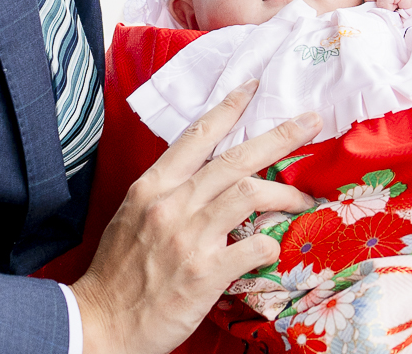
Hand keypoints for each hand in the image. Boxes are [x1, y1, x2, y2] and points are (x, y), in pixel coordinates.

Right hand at [70, 80, 320, 353]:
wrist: (100, 324)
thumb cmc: (118, 272)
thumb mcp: (134, 215)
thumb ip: (169, 191)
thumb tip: (207, 175)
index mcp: (153, 186)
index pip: (197, 135)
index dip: (229, 108)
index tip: (253, 87)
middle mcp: (173, 204)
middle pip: (236, 158)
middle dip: (279, 136)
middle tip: (311, 122)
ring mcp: (189, 237)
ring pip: (249, 193)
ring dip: (284, 192)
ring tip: (303, 197)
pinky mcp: (205, 273)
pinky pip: (251, 247)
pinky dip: (269, 242)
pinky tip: (274, 245)